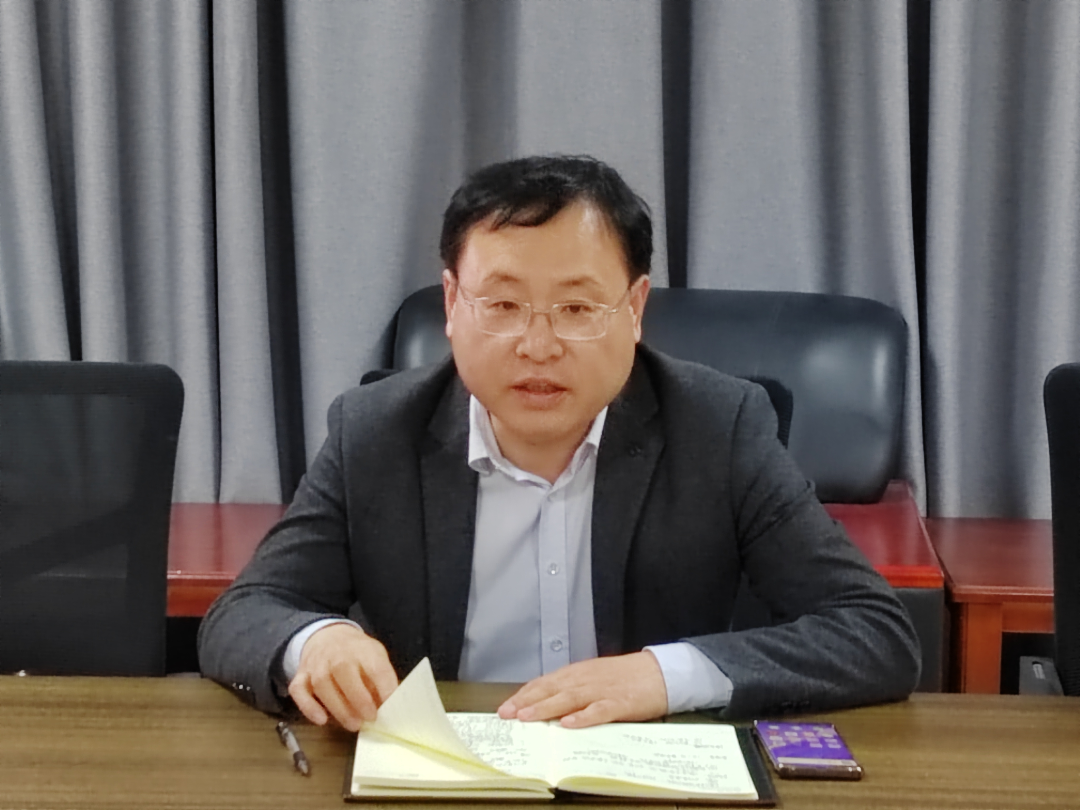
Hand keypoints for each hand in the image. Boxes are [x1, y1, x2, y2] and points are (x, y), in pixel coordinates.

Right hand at [287, 623, 397, 730]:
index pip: (375, 666)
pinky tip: (321, 720)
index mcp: (363, 650)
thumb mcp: (376, 656)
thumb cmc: (357, 653)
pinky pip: (299, 690)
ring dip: (338, 707)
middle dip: (358, 699)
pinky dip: (308, 706)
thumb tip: (388, 706)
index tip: (389, 707)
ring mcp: (316, 664)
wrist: (327, 636)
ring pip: (322, 684)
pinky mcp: (301, 676)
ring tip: (354, 724)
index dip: (384, 688)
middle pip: (344, 671)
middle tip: (370, 718)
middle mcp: (337, 654)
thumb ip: (382, 678)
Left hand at [497, 652, 667, 728]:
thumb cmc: (625, 677)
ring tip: (528, 717)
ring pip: (569, 698)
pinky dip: (583, 717)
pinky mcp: (620, 703)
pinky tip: (569, 724)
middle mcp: (585, 679)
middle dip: (527, 702)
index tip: (506, 707)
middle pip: (552, 690)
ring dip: (546, 707)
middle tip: (507, 714)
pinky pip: (599, 710)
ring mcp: (602, 690)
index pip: (545, 683)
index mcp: (578, 673)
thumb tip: (546, 704)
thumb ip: (572, 688)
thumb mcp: (594, 677)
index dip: (524, 695)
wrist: (659, 672)